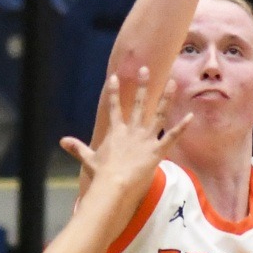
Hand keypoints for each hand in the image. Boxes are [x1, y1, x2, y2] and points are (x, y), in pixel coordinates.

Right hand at [60, 68, 190, 195]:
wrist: (115, 184)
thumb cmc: (102, 173)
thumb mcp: (89, 159)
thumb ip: (77, 148)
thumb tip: (62, 141)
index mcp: (116, 132)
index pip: (114, 107)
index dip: (113, 92)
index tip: (114, 77)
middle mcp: (132, 130)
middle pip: (138, 104)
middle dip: (142, 86)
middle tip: (145, 69)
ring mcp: (146, 138)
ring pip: (157, 114)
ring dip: (165, 98)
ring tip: (172, 82)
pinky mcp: (157, 149)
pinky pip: (171, 136)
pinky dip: (181, 127)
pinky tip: (190, 116)